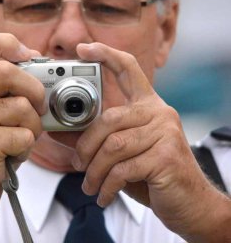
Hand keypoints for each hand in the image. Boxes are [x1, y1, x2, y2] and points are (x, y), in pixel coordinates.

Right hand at [0, 33, 43, 241]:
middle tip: (37, 107)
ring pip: (22, 106)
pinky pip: (23, 135)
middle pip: (7, 71)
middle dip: (34, 89)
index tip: (26, 56)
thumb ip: (12, 88)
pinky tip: (13, 153)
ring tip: (20, 138)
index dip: (6, 43)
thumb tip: (39, 63)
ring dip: (33, 127)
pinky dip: (26, 147)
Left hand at [72, 42, 228, 240]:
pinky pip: (123, 168)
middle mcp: (159, 112)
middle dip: (86, 146)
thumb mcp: (123, 152)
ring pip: (114, 146)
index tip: (83, 48)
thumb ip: (95, 138)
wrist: (191, 202)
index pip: (128, 68)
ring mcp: (165, 132)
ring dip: (95, 171)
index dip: (105, 54)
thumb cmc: (153, 172)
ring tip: (90, 185)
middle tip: (78, 165)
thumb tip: (58, 131)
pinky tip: (104, 195)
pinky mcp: (166, 156)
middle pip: (109, 118)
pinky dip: (107, 185)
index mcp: (148, 104)